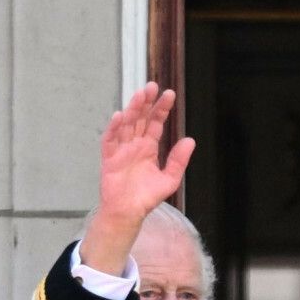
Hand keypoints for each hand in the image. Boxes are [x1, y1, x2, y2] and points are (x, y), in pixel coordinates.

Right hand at [81, 84, 195, 272]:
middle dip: (146, 102)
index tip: (169, 94)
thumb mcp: (169, 179)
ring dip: (132, 110)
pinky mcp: (109, 159)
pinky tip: (119, 116)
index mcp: (148, 147)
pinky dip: (113, 129)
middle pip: (140, 118)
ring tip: (139, 95)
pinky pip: (110, 141)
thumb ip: (179, 160)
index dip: (161, 108)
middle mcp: (134, 145)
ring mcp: (121, 150)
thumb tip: (190, 140)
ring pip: (126, 125)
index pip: (155, 123)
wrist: (128, 213)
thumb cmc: (146, 197)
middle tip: (152, 86)